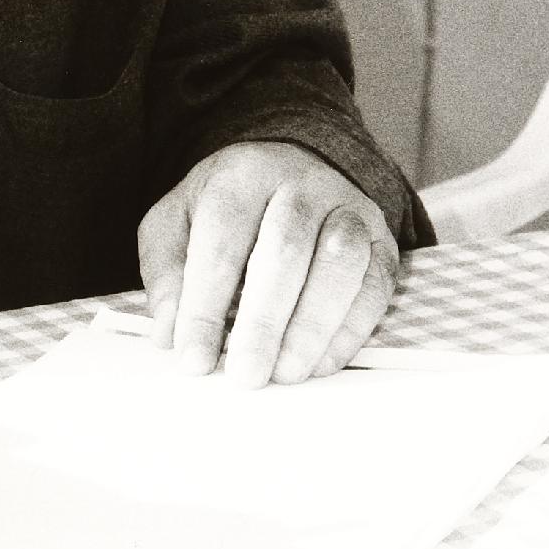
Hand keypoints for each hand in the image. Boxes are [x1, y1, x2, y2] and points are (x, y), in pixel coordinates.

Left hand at [138, 141, 397, 387]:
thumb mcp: (176, 221)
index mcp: (241, 174)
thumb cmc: (225, 210)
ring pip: (340, 264)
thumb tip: (168, 332)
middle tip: (246, 376)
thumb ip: (166, 271)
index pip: (221, 239)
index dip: (205, 304)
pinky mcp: (381, 240)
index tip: (194, 359)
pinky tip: (319, 364)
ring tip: (285, 374)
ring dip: (312, 327)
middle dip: (264, 322)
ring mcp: (349, 209)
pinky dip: (349, 332)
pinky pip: (374, 286)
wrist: (292, 171)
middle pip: (286, 249)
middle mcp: (301, 184)